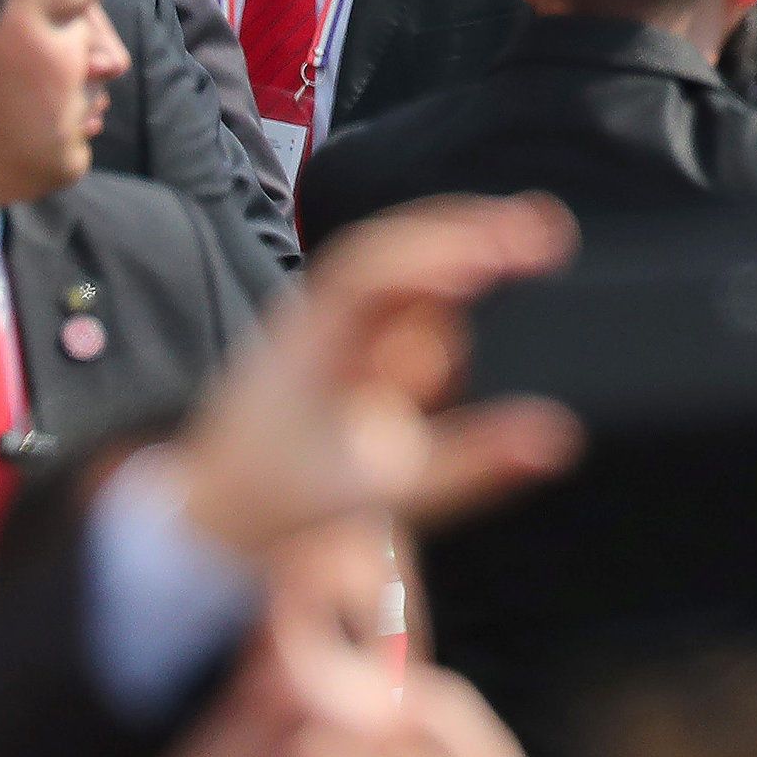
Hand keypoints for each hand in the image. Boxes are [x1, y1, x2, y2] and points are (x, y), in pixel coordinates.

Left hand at [165, 194, 581, 562]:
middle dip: (470, 231)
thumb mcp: (376, 491)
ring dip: (462, 248)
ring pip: (401, 268)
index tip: (509, 251)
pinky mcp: (348, 352)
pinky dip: (448, 286)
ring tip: (535, 241)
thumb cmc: (273, 505)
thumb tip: (551, 439)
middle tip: (546, 230)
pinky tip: (490, 284)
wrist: (205, 527)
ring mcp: (332, 330)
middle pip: (398, 248)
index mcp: (312, 333)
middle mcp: (321, 316)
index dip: (445, 249)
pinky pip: (401, 302)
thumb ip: (467, 465)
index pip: (378, 266)